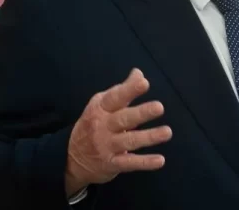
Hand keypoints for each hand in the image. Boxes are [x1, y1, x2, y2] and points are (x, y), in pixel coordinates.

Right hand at [65, 68, 171, 195]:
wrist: (71, 158)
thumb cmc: (94, 123)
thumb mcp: (102, 104)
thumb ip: (122, 90)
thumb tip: (139, 73)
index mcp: (101, 108)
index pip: (115, 98)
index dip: (129, 90)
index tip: (144, 83)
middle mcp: (102, 127)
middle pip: (124, 119)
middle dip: (141, 113)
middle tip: (159, 107)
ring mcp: (107, 146)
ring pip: (129, 141)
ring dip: (149, 137)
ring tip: (167, 132)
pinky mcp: (112, 164)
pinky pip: (130, 163)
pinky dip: (145, 163)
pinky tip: (160, 160)